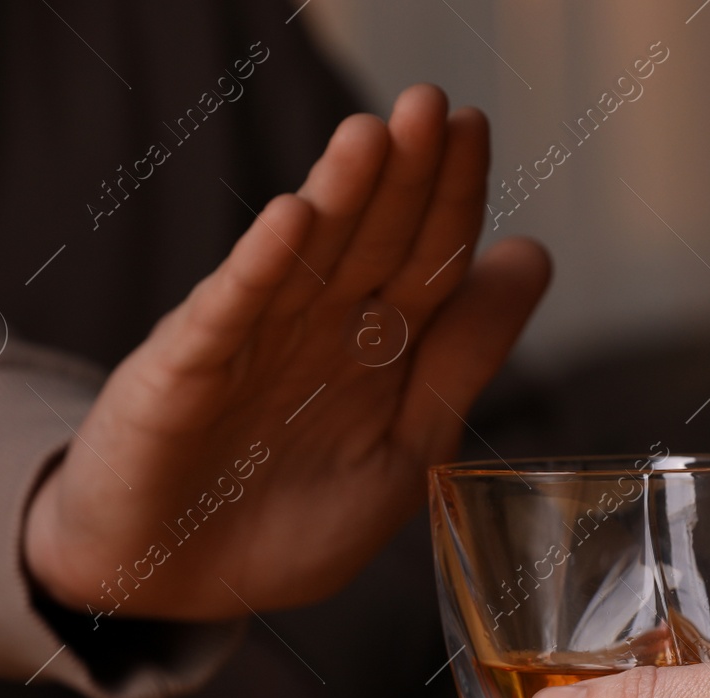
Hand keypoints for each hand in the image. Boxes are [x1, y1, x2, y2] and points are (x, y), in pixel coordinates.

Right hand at [23, 84, 550, 617]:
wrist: (176, 579)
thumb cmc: (291, 519)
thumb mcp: (408, 448)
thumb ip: (463, 357)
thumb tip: (533, 256)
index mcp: (378, 345)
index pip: (427, 256)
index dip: (452, 196)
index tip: (474, 129)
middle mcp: (318, 329)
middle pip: (372, 240)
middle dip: (404, 176)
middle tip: (431, 107)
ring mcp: (251, 343)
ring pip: (305, 261)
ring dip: (339, 200)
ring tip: (372, 138)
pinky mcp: (188, 375)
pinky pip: (228, 316)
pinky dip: (259, 272)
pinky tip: (292, 223)